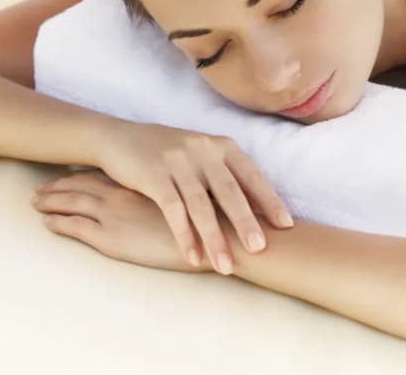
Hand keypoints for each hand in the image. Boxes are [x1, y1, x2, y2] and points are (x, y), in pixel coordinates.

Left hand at [33, 170, 212, 272]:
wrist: (217, 236)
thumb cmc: (215, 219)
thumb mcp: (195, 197)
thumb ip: (177, 192)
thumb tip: (174, 193)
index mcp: (142, 180)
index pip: (106, 173)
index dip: (85, 173)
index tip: (69, 173)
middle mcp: (125, 191)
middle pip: (83, 183)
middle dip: (60, 184)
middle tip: (42, 186)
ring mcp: (115, 212)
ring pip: (73, 202)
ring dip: (51, 201)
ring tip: (35, 201)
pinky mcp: (111, 236)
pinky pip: (75, 226)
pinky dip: (58, 223)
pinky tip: (47, 223)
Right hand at [82, 122, 294, 274]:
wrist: (118, 139)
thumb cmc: (166, 154)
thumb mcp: (200, 156)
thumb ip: (223, 176)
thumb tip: (256, 211)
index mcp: (221, 146)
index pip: (251, 175)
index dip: (270, 200)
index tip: (286, 225)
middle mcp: (203, 150)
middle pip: (230, 191)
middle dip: (246, 222)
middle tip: (260, 249)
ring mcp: (177, 161)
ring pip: (201, 205)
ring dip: (214, 238)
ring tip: (225, 266)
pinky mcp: (153, 175)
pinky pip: (173, 209)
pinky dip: (184, 235)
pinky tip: (193, 257)